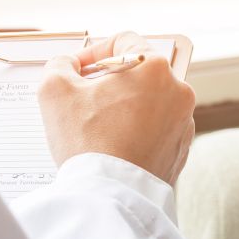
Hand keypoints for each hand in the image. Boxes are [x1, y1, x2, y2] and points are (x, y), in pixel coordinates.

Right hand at [38, 31, 196, 184]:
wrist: (110, 196)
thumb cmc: (87, 142)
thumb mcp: (54, 90)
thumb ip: (59, 65)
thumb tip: (67, 65)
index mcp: (155, 68)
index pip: (123, 41)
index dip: (93, 52)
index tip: (77, 70)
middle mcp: (178, 91)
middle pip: (138, 73)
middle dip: (109, 82)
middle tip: (83, 99)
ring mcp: (183, 122)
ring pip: (148, 102)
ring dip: (123, 107)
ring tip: (97, 128)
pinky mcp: (181, 150)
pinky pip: (155, 130)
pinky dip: (136, 132)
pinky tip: (113, 146)